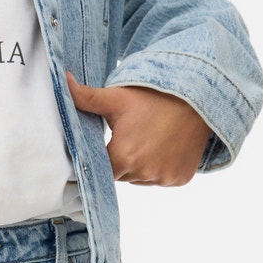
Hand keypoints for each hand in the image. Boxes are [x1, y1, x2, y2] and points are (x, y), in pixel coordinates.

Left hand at [67, 73, 210, 185]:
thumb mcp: (118, 98)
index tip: (109, 146)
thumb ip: (86, 98)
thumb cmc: (155, 96)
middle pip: (122, 175)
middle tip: (134, 135)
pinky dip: (162, 168)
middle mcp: (143, 173)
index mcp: (123, 157)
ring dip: (142, 166)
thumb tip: (63, 83)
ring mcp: (163, 177)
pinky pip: (162, 179)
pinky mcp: (179, 179)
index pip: (101, 170)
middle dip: (123, 160)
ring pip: (141, 178)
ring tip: (152, 139)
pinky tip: (166, 147)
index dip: (103, 158)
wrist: (199, 96)